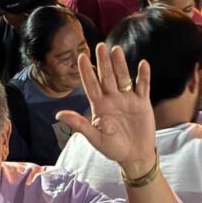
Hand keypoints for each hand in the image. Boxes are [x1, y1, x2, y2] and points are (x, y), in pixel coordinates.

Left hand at [56, 43, 156, 175]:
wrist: (135, 156)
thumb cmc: (113, 148)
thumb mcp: (94, 138)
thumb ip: (79, 124)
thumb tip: (58, 114)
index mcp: (99, 106)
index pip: (91, 85)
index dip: (86, 72)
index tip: (81, 57)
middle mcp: (112, 99)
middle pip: (106, 77)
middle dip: (103, 62)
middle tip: (100, 46)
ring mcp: (128, 99)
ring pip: (123, 78)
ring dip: (120, 64)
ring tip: (116, 50)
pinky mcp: (142, 102)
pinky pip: (143, 86)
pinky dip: (143, 76)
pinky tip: (143, 64)